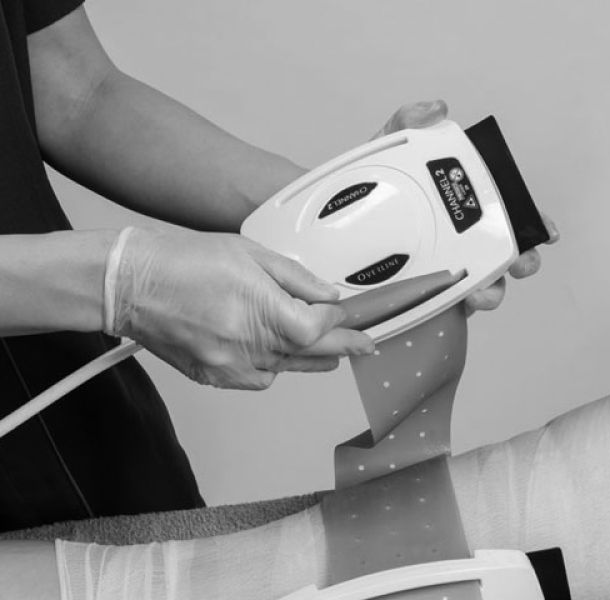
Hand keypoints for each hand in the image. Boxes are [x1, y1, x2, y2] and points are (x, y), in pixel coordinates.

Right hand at [109, 228, 373, 389]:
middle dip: (344, 347)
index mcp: (262, 310)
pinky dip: (275, 367)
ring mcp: (231, 365)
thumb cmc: (184, 262)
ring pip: (287, 368)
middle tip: (366, 346)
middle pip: (312, 354)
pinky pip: (259, 378)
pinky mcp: (214, 377)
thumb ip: (296, 278)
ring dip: (312, 359)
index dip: (336, 319)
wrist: (132, 285)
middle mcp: (249, 344)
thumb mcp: (250, 254)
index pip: (319, 327)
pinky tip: (278, 353)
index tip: (343, 310)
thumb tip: (328, 295)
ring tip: (331, 353)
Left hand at [375, 100, 558, 314]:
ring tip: (480, 294)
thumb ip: (408, 123)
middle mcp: (462, 243)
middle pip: (506, 258)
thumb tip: (436, 109)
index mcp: (463, 209)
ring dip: (491, 294)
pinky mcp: (423, 297)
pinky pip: (445, 309)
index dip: (535, 224)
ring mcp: (444, 273)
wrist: (325, 222)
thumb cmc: (368, 187)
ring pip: (482, 289)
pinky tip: (453, 307)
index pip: (508, 216)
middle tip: (518, 264)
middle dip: (522, 263)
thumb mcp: (386, 150)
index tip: (545, 230)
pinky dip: (455, 310)